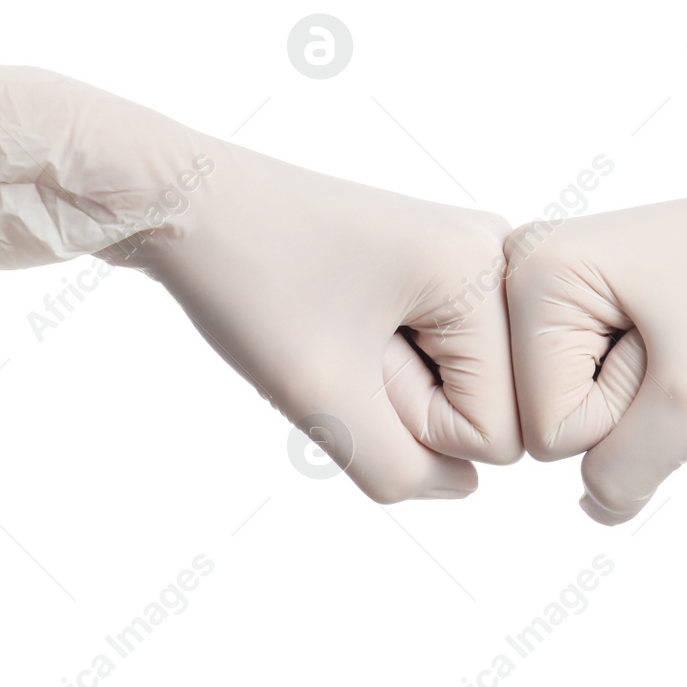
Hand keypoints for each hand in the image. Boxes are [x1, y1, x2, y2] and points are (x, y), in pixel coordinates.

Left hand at [0, 64, 521, 502]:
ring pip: (463, 387)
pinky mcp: (438, 267)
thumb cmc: (249, 282)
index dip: (418, 425)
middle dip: (412, 404)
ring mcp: (469, 258)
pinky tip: (346, 322)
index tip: (355, 357)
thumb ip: (405, 472)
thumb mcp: (323, 399)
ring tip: (340, 328)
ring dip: (395, 387)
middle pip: (492, 406)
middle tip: (346, 342)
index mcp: (487, 269)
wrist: (184, 202)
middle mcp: (497, 255)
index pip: (503, 430)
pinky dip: (387, 365)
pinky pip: (439, 359)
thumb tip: (463, 485)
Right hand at [505, 94, 686, 523]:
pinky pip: (595, 377)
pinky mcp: (585, 291)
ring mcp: (555, 276)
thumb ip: (624, 474)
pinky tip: (674, 330)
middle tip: (680, 338)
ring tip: (682, 331)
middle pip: (548, 414)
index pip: (547, 428)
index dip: (623, 413)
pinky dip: (643, 375)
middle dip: (624, 402)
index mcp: (534, 272)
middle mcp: (525, 265)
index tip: (672, 344)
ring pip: (575, 401)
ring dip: (638, 390)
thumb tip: (597, 507)